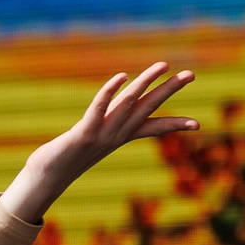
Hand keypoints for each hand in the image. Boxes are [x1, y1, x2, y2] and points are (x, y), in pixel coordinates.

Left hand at [5, 63, 198, 221]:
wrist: (45, 178)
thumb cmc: (66, 158)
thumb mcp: (92, 142)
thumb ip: (105, 128)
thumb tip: (115, 120)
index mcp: (119, 137)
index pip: (153, 129)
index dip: (175, 126)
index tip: (198, 125)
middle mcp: (114, 136)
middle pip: (147, 108)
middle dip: (169, 91)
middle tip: (191, 74)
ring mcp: (100, 135)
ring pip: (128, 104)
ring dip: (146, 83)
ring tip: (162, 66)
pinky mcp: (82, 134)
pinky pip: (99, 109)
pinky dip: (110, 92)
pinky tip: (122, 77)